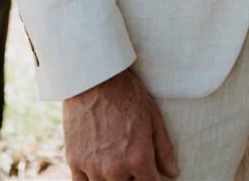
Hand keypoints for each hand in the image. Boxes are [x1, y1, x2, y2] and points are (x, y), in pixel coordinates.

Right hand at [63, 67, 179, 180]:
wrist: (94, 79)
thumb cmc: (127, 94)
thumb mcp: (153, 116)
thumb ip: (163, 149)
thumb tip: (173, 173)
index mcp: (138, 158)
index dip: (154, 179)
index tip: (151, 173)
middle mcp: (115, 169)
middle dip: (133, 177)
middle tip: (132, 161)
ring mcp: (93, 168)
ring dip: (113, 179)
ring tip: (116, 161)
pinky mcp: (75, 162)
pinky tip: (98, 170)